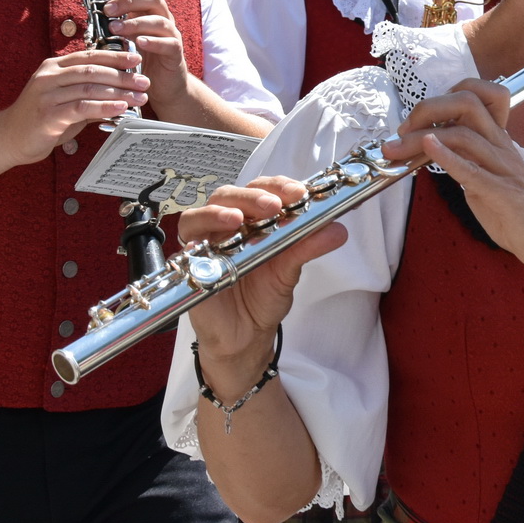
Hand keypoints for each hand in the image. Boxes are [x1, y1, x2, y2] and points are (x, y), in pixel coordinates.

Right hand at [0, 49, 148, 163]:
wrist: (6, 139)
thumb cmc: (40, 120)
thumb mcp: (66, 101)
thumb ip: (88, 94)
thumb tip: (122, 93)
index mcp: (53, 67)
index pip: (89, 56)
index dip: (115, 56)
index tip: (137, 59)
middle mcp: (49, 76)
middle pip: (92, 70)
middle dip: (122, 75)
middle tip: (144, 81)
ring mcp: (46, 94)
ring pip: (89, 86)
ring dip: (118, 91)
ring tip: (140, 96)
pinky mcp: (47, 114)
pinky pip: (81, 107)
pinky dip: (104, 106)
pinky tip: (121, 107)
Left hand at [103, 0, 192, 105]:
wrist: (163, 84)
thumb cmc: (141, 58)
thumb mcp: (124, 36)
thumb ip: (113, 22)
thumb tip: (90, 9)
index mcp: (147, 9)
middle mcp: (161, 17)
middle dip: (128, 0)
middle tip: (107, 10)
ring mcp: (170, 34)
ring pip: (159, 20)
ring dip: (136, 22)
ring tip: (115, 29)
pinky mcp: (176, 52)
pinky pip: (169, 43)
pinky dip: (154, 41)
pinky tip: (140, 42)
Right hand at [181, 177, 348, 359]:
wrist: (246, 336)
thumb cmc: (264, 298)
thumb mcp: (290, 271)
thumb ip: (308, 246)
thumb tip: (337, 230)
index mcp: (254, 220)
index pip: (262, 190)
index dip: (279, 186)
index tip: (300, 193)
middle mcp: (227, 226)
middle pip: (231, 195)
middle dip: (252, 196)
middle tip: (274, 205)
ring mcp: (205, 243)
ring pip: (202, 212)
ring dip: (220, 212)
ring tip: (239, 219)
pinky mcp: (188, 263)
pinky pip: (186, 245)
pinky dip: (198, 238)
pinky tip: (214, 243)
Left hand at [381, 79, 523, 276]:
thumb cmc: (519, 215)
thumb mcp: (487, 180)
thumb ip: (466, 163)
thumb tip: (434, 154)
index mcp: (499, 141)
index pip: (475, 96)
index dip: (440, 100)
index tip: (414, 123)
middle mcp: (502, 147)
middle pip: (466, 104)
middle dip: (428, 110)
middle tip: (400, 133)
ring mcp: (504, 168)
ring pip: (463, 135)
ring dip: (422, 139)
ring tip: (397, 149)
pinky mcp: (504, 194)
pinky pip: (474, 170)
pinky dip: (447, 157)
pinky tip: (429, 149)